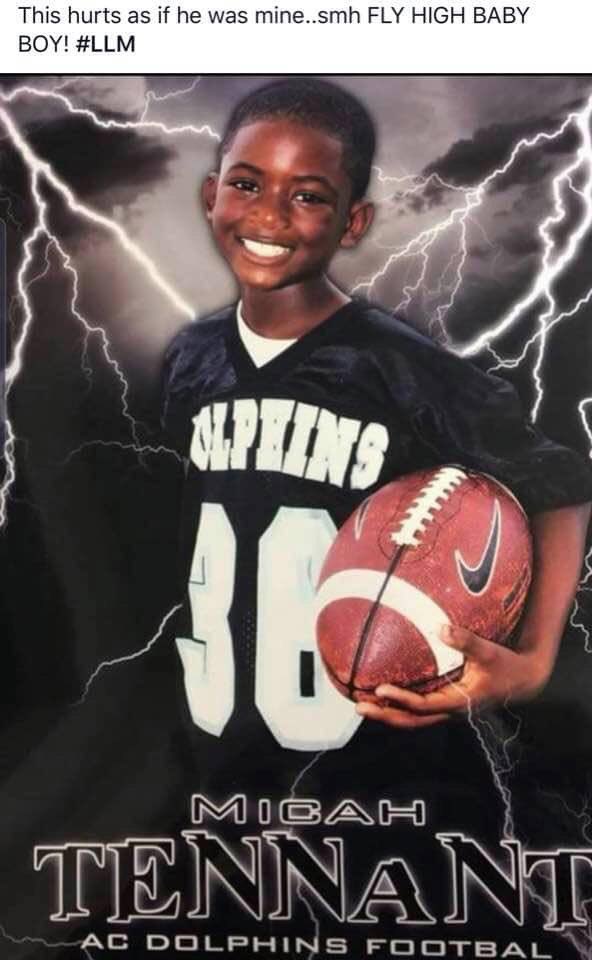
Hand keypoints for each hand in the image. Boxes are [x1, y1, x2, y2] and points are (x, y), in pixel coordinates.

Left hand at [355, 624, 550, 729]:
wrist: (523, 682)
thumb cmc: (505, 665)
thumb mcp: (489, 652)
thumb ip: (466, 640)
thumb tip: (440, 628)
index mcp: (459, 702)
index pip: (424, 705)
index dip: (402, 699)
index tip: (381, 690)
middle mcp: (450, 711)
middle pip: (412, 721)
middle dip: (386, 716)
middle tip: (360, 706)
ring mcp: (448, 711)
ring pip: (413, 720)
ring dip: (389, 714)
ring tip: (364, 704)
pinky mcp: (446, 706)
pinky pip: (419, 712)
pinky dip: (400, 708)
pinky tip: (384, 698)